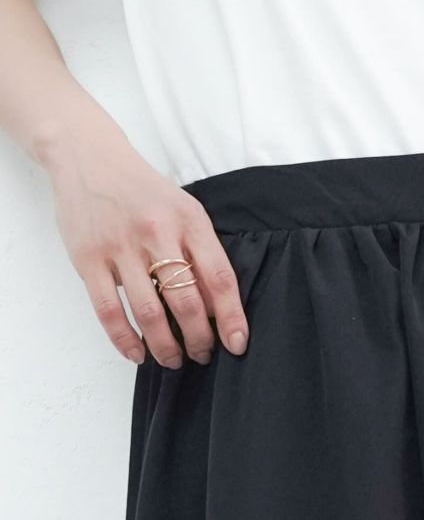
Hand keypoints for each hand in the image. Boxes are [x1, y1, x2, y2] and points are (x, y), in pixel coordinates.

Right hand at [46, 129, 248, 368]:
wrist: (90, 160)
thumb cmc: (144, 191)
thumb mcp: (184, 209)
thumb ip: (202, 251)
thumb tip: (218, 306)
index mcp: (190, 220)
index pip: (220, 277)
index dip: (232, 317)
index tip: (238, 344)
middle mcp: (158, 233)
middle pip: (187, 301)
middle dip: (199, 338)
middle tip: (203, 355)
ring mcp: (121, 247)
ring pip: (149, 312)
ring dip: (165, 345)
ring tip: (174, 360)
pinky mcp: (89, 259)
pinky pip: (109, 310)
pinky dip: (125, 339)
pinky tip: (137, 353)